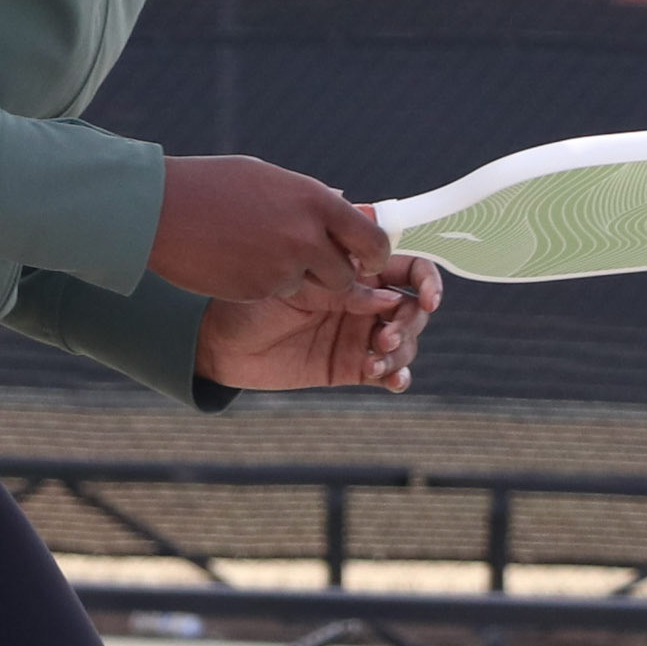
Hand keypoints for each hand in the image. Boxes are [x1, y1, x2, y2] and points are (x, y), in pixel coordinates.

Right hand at [148, 155, 391, 303]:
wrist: (161, 209)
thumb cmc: (213, 185)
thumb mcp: (270, 180)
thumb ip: (310, 199)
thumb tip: (345, 208)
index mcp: (315, 201)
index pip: (372, 240)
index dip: (373, 254)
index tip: (366, 258)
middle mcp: (306, 236)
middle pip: (344, 274)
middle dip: (332, 273)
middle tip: (308, 260)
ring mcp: (282, 267)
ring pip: (310, 287)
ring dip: (297, 278)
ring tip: (262, 251)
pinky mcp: (259, 290)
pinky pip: (277, 293)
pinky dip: (265, 283)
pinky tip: (239, 261)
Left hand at [194, 254, 441, 392]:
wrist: (220, 339)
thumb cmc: (251, 293)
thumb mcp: (294, 277)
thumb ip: (339, 281)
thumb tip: (387, 294)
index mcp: (356, 268)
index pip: (408, 266)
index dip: (427, 279)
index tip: (427, 298)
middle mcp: (365, 299)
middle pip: (415, 307)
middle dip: (411, 321)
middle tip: (384, 335)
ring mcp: (359, 333)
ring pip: (406, 341)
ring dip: (402, 351)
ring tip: (375, 358)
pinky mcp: (350, 366)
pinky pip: (388, 372)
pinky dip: (396, 376)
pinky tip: (388, 378)